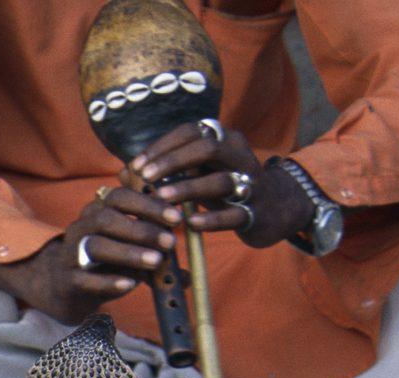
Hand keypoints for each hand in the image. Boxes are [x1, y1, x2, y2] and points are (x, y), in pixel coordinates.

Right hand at [19, 186, 182, 323]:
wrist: (65, 288)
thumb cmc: (105, 264)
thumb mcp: (130, 253)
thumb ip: (155, 256)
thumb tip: (188, 275)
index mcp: (98, 212)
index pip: (119, 197)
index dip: (148, 204)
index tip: (176, 217)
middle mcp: (81, 228)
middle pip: (106, 219)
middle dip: (141, 229)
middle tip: (170, 242)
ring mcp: (70, 254)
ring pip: (95, 247)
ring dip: (129, 253)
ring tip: (156, 262)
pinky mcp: (66, 280)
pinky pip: (85, 279)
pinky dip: (109, 281)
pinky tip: (130, 285)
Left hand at [133, 122, 311, 248]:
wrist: (275, 209)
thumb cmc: (224, 188)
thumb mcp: (198, 175)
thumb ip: (166, 171)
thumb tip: (124, 173)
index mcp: (225, 140)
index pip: (192, 131)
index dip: (163, 146)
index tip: (136, 165)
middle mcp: (240, 156)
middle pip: (207, 147)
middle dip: (173, 161)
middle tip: (145, 177)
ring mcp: (251, 183)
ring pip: (220, 180)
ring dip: (187, 188)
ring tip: (161, 198)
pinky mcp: (256, 212)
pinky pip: (234, 214)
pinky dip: (211, 219)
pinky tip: (190, 224)